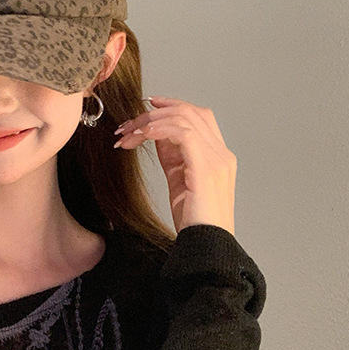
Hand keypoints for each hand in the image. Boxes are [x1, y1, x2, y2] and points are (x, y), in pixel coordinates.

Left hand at [114, 97, 235, 233]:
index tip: (147, 105)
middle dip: (153, 113)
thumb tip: (155, 135)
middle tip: (126, 126)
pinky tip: (142, 136)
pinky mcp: (206, 169)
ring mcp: (217, 160)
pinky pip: (183, 135)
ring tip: (128, 134)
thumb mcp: (180, 181)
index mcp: (218, 156)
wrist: (206, 244)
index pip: (199, 116)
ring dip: (150, 122)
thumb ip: (173, 157)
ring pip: (184, 119)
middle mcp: (221, 154)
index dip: (173, 105)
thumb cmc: (194, 220)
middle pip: (190, 112)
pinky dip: (160, 130)